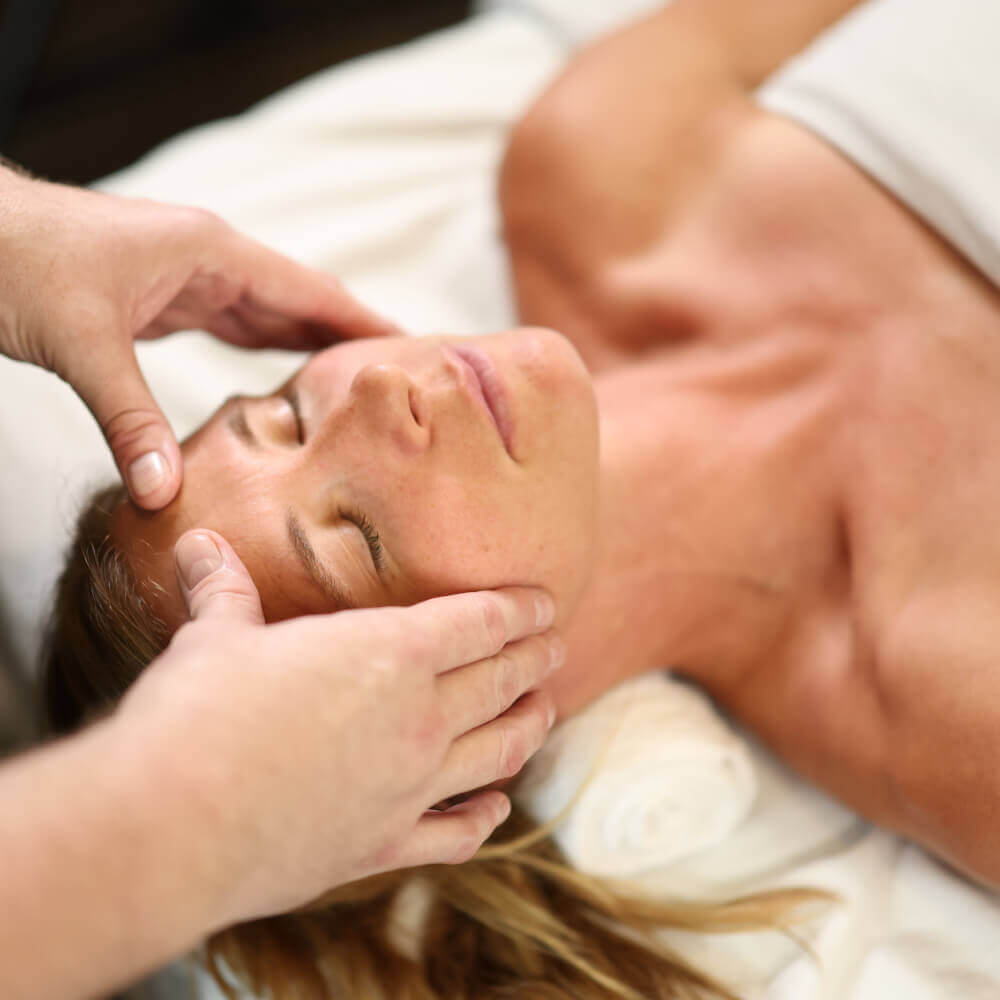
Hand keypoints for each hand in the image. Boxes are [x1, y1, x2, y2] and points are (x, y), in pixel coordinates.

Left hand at [0, 163, 398, 509]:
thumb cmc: (16, 259)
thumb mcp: (81, 342)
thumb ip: (129, 418)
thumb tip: (163, 493)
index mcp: (212, 253)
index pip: (309, 291)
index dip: (364, 321)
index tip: (415, 347)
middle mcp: (211, 260)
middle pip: (302, 303)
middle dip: (350, 338)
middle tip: (401, 379)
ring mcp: (189, 277)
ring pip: (271, 315)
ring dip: (313, 346)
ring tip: (361, 387)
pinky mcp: (165, 298)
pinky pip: (235, 325)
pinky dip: (268, 350)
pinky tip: (286, 376)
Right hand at [115, 529, 562, 925]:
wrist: (172, 830)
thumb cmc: (196, 718)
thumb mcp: (213, 639)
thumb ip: (223, 591)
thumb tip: (198, 544)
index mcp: (389, 653)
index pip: (480, 622)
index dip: (519, 609)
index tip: (544, 603)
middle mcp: (418, 718)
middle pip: (501, 681)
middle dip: (537, 658)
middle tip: (557, 646)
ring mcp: (410, 787)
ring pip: (499, 752)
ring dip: (530, 726)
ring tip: (546, 710)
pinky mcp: (384, 846)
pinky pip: (458, 832)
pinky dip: (485, 816)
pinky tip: (496, 807)